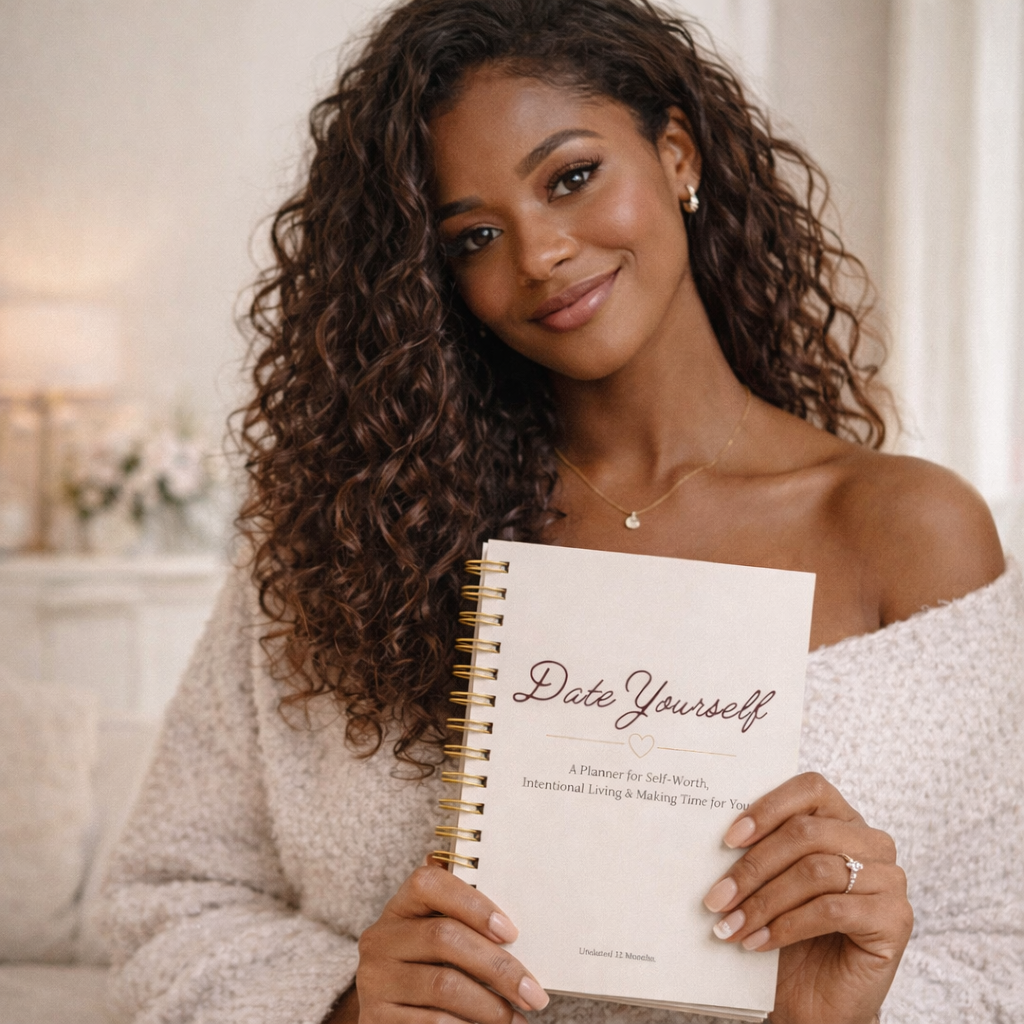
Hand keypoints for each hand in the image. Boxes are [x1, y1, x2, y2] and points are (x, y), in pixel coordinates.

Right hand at [346, 857, 548, 1023]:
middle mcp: (381, 938)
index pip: (430, 884)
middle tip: (533, 993)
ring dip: (489, 1006)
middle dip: (497, 967)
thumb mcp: (435, 937)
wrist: (388, 1013)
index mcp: (401, 907)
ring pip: (443, 985)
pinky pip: (431, 1022)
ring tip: (517, 1018)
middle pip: (444, 937)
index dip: (473, 904)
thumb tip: (513, 923)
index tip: (511, 932)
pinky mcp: (377, 1018)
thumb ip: (463, 920)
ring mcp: (375, 979)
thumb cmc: (426, 968)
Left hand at [701, 772, 911, 1023]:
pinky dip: (787, 926)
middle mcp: (872, 843)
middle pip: (806, 833)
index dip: (768, 808)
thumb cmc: (789, 935)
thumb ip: (758, 850)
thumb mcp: (770, 883)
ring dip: (763, 901)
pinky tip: (759, 942)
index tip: (729, 839)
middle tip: (716, 897)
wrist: (815, 1002)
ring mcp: (889, 879)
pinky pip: (832, 910)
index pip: (810, 789)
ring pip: (815, 871)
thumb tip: (716, 832)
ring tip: (731, 925)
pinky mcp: (895, 919)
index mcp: (842, 820)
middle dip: (753, 866)